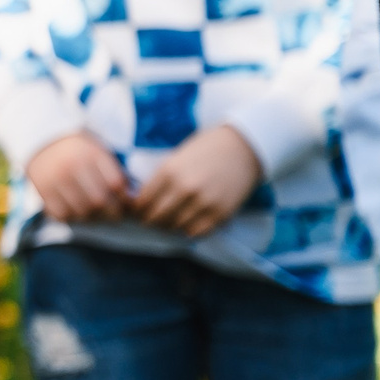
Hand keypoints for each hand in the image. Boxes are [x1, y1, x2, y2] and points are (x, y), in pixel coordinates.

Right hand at [27, 132, 131, 222]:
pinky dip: (72, 217)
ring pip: (82, 211)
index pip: (115, 184)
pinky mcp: (42, 190)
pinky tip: (77, 210)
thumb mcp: (99, 152)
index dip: (125, 197)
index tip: (126, 201)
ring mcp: (54, 179)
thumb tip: (131, 198)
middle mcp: (71, 166)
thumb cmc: (81, 151)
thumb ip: (116, 172)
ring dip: (93, 217)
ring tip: (96, 212)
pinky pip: (62, 214)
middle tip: (114, 213)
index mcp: (90, 154)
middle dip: (111, 212)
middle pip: (99, 201)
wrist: (44, 141)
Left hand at [131, 124, 261, 237]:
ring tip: (169, 221)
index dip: (137, 209)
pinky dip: (189, 230)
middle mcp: (184, 189)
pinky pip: (197, 232)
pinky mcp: (220, 213)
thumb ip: (160, 179)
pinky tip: (188, 223)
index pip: (142, 201)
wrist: (243, 147)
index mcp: (168, 171)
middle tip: (150, 220)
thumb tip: (141, 200)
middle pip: (156, 217)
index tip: (137, 211)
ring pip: (175, 227)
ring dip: (169, 226)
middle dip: (150, 220)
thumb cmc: (206, 149)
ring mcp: (203, 203)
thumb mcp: (176, 158)